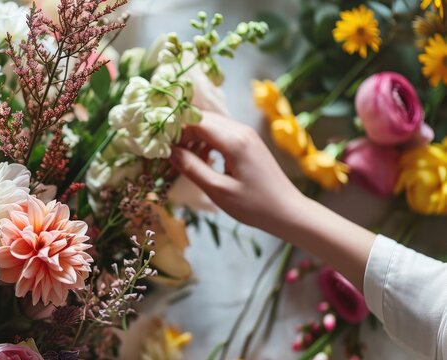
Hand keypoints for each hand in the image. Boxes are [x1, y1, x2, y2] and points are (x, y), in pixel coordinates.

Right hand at [171, 111, 374, 288]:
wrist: (288, 211)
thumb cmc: (255, 206)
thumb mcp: (219, 190)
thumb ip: (193, 168)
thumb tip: (170, 151)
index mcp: (234, 140)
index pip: (196, 121)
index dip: (175, 128)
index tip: (159, 142)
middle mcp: (241, 130)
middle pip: (203, 119)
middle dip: (182, 132)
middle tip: (167, 152)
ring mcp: (247, 134)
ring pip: (211, 125)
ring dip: (194, 138)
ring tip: (183, 160)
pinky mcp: (249, 142)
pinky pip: (221, 133)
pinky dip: (206, 142)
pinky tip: (202, 161)